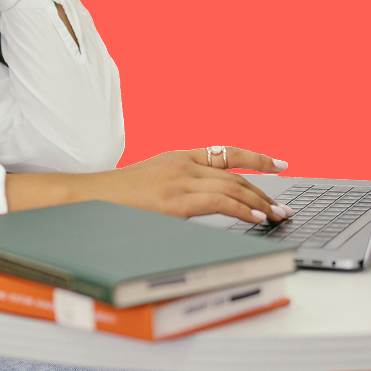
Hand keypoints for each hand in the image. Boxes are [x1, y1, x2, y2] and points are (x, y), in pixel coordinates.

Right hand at [77, 147, 293, 224]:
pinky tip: (255, 218)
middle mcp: (182, 163)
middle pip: (235, 173)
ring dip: (259, 203)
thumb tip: (207, 205)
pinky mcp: (174, 201)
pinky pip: (219, 203)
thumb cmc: (116, 198)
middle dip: (264, 190)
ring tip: (276, 216)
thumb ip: (180, 188)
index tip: (279, 163)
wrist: (87, 199)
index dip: (256, 157)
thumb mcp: (152, 183)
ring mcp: (178, 180)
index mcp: (177, 157)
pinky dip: (242, 210)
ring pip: (232, 188)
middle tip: (282, 207)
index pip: (226, 152)